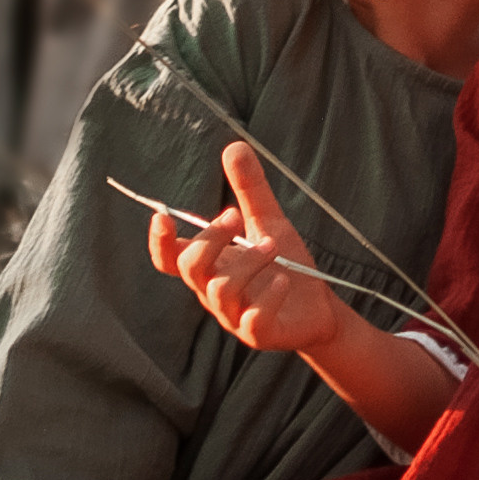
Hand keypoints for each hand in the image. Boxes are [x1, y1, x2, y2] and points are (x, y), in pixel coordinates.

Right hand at [150, 142, 340, 358]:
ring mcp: (233, 315)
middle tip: (235, 215)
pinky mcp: (258, 334)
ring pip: (221, 290)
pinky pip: (252, 320)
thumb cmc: (286, 264)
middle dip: (210, 239)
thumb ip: (249, 190)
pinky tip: (283, 280)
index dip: (159, 242)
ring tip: (274, 247)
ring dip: (247, 263)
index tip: (161, 216)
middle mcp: (213, 291)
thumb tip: (234, 145)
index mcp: (210, 264)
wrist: (319, 309)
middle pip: (191, 268)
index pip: (169, 258)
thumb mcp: (269, 222)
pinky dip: (267, 298)